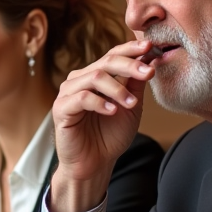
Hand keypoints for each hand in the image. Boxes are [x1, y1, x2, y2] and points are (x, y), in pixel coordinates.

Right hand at [48, 40, 155, 211]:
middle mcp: (80, 80)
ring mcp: (68, 93)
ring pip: (94, 77)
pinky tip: (112, 111)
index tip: (150, 47)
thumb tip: (150, 60)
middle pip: (106, 62)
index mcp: (95, 76)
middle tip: (148, 73)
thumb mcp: (131, 107)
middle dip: (130, 65)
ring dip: (117, 88)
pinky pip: (81, 98)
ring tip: (132, 103)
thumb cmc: (110, 136)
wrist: (95, 163)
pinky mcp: (61, 109)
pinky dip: (100, 102)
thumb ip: (136, 85)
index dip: (131, 49)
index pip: (113, 55)